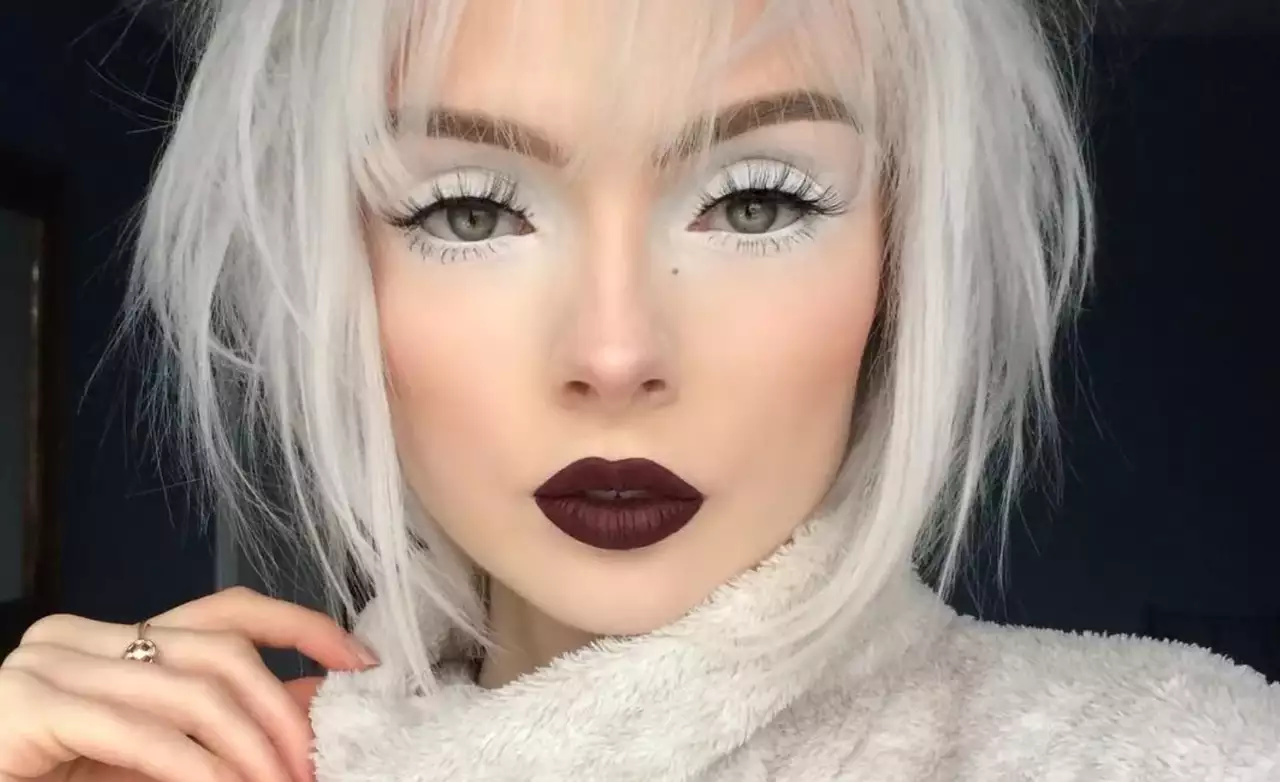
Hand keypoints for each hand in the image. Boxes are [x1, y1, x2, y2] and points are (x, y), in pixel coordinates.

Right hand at [0, 587, 375, 781]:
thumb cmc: (53, 780)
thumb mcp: (155, 756)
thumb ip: (223, 729)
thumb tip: (313, 703)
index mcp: (114, 637)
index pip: (229, 611)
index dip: (303, 628)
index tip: (361, 662)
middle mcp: (81, 635)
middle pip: (221, 650)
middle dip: (281, 711)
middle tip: (313, 765)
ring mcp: (50, 665)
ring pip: (192, 692)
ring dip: (251, 749)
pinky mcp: (28, 707)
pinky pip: (142, 736)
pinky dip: (197, 771)